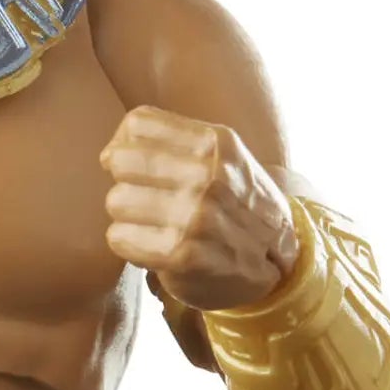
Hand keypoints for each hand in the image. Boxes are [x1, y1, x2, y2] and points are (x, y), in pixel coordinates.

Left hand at [99, 105, 298, 310]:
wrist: (279, 266)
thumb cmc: (235, 204)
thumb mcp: (221, 156)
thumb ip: (171, 140)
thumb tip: (110, 153)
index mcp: (216, 143)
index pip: (138, 123)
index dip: (126, 143)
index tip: (137, 163)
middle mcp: (208, 176)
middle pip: (122, 161)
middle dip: (126, 179)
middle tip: (146, 196)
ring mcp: (196, 216)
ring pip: (116, 200)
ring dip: (127, 215)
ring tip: (153, 223)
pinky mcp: (182, 255)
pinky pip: (118, 237)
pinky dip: (128, 243)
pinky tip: (152, 245)